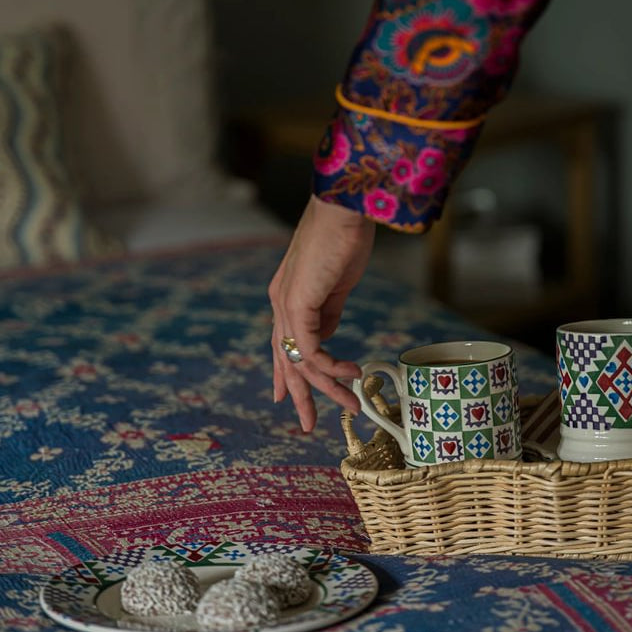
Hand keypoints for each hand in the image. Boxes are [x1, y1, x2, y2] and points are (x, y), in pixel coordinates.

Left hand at [269, 195, 375, 430]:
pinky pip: (310, 349)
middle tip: (307, 424)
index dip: (286, 374)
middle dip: (299, 395)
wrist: (342, 208)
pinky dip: (332, 366)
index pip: (282, 345)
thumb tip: (328, 334)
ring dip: (327, 387)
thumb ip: (329, 311)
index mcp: (286, 297)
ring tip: (351, 404)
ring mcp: (285, 304)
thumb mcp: (336, 284)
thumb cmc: (344, 237)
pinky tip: (351, 374)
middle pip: (285, 360)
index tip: (288, 398)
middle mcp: (280, 304)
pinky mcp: (297, 303)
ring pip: (300, 361)